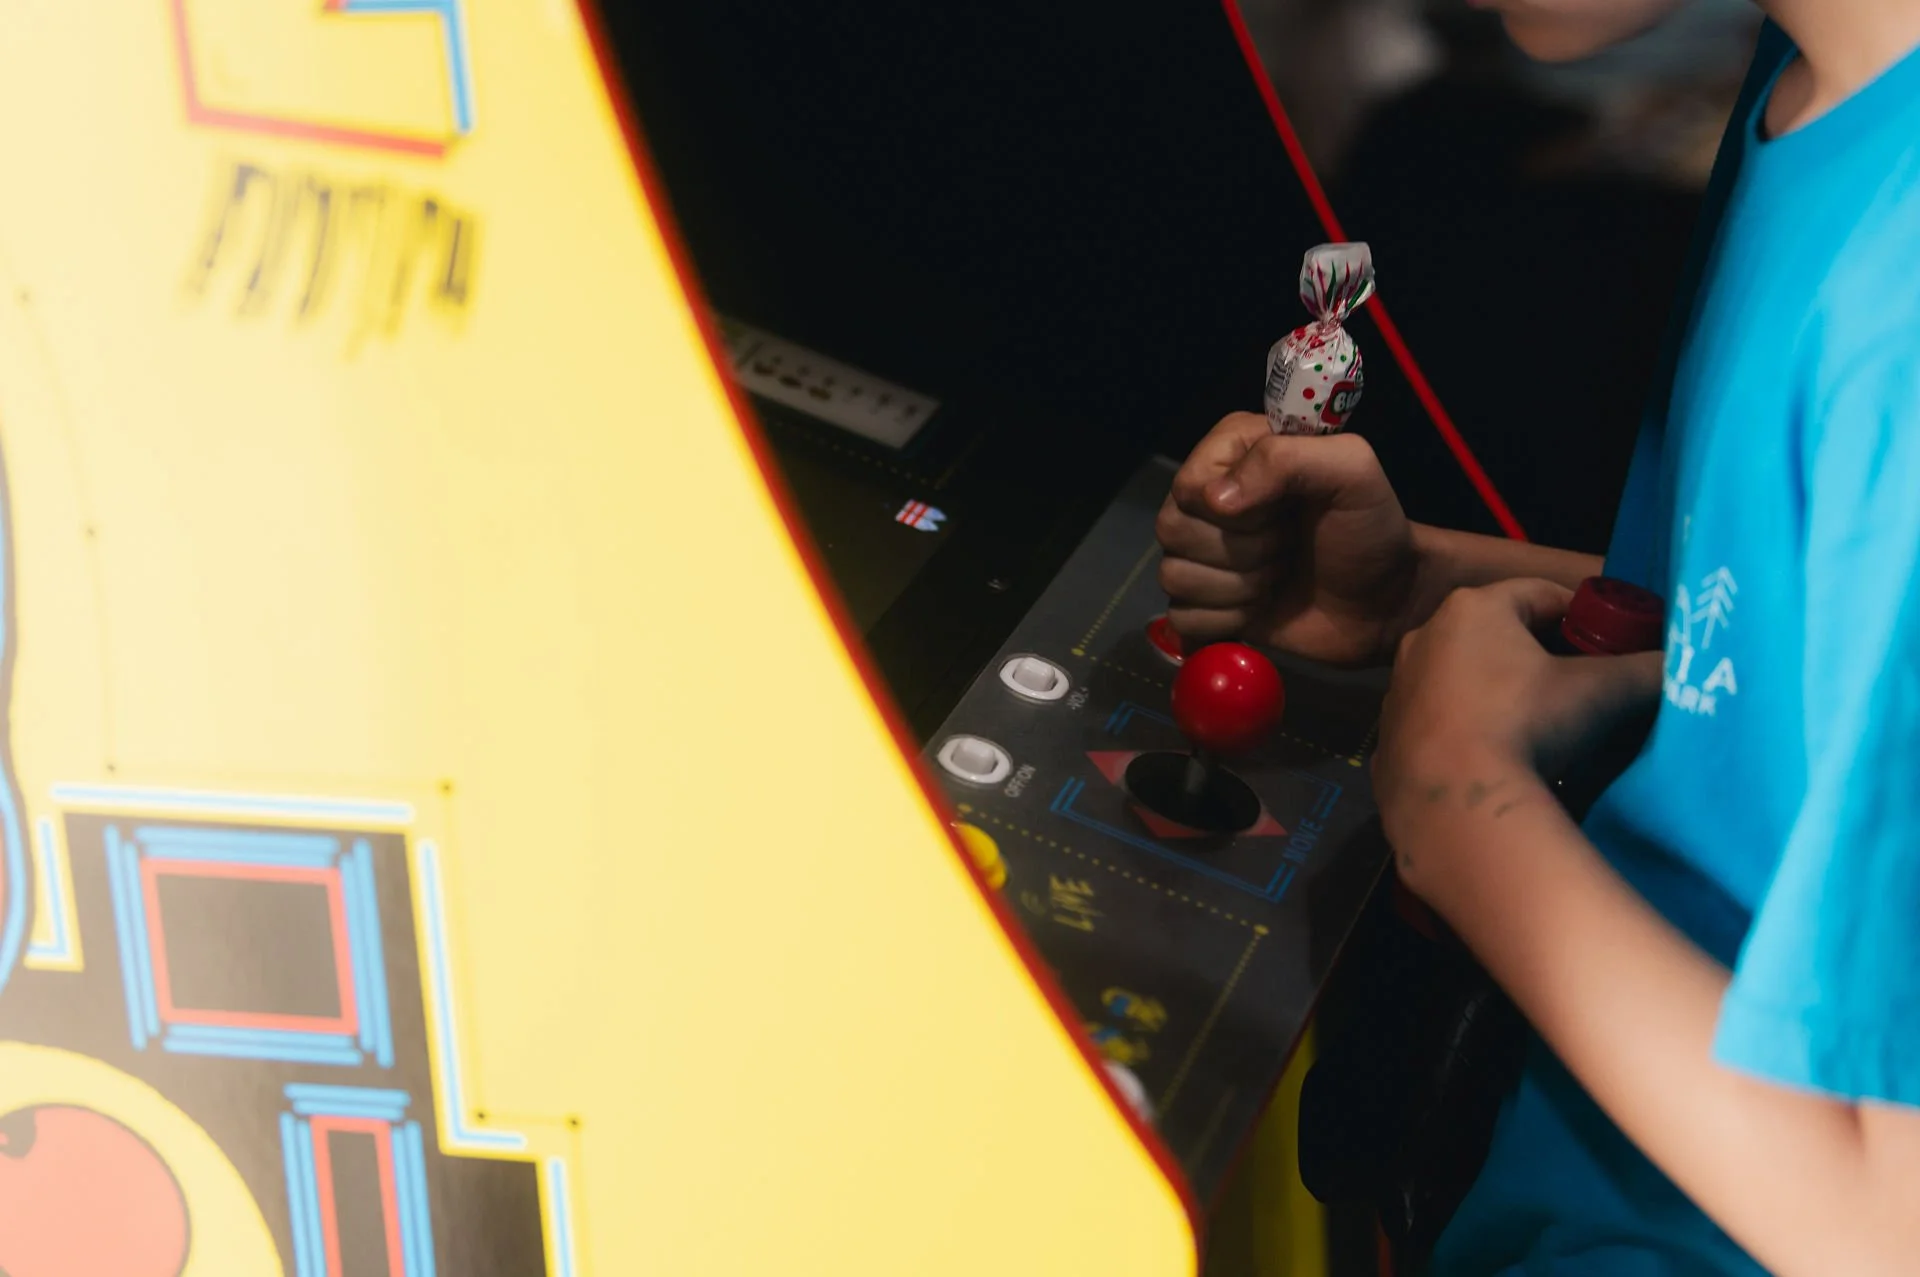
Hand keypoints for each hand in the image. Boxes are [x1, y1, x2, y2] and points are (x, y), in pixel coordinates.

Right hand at [1155, 413, 1418, 665]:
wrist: (1386, 602)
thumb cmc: (1372, 530)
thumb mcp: (1352, 473)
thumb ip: (1287, 458)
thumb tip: (1215, 499)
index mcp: (1234, 452)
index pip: (1188, 482)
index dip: (1231, 508)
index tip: (1281, 513)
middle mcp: (1209, 499)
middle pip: (1172, 528)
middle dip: (1239, 551)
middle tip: (1286, 548)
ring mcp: (1204, 554)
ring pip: (1173, 575)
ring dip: (1236, 587)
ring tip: (1278, 576)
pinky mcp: (1206, 604)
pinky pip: (1182, 618)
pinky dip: (1224, 622)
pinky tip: (1259, 609)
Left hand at [1372, 578, 1662, 903]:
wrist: (1456, 808)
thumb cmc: (1528, 726)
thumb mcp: (1602, 691)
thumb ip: (1648, 669)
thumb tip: (1685, 664)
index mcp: (1473, 609)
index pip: (1541, 595)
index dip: (1582, 617)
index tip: (1610, 646)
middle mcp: (1424, 637)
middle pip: (1497, 635)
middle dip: (1540, 657)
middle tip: (1582, 691)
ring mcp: (1398, 690)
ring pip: (1462, 681)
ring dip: (1498, 697)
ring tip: (1541, 734)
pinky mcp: (1386, 740)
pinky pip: (1439, 727)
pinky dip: (1466, 736)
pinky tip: (1495, 763)